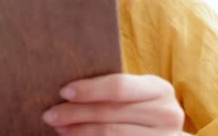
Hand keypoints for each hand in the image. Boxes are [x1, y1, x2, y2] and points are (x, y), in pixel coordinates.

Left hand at [42, 74, 187, 135]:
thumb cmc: (144, 111)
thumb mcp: (140, 95)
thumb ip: (118, 90)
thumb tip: (70, 89)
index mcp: (160, 90)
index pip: (118, 87)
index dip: (89, 89)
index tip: (64, 92)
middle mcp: (166, 114)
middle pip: (110, 112)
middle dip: (76, 113)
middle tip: (50, 115)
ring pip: (110, 134)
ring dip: (79, 132)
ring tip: (59, 128)